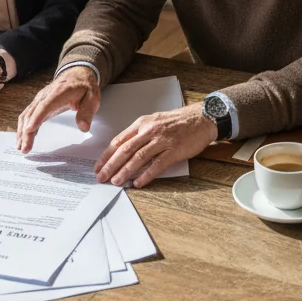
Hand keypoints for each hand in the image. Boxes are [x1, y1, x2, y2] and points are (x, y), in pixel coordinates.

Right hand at [16, 66, 99, 153]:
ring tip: (21, 147)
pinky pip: (28, 115)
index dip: (36, 118)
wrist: (77, 73)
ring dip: (22, 131)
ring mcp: (40, 99)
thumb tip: (83, 127)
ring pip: (26, 115)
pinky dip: (23, 127)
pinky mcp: (39, 103)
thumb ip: (87, 112)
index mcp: (59, 92)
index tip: (29, 130)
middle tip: (24, 148)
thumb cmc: (84, 86)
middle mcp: (45, 95)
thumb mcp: (92, 97)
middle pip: (32, 113)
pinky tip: (23, 138)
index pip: (45, 106)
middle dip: (26, 131)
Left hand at [94, 103, 215, 188]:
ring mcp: (162, 140)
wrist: (202, 118)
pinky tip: (138, 183)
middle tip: (101, 177)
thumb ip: (141, 133)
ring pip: (138, 157)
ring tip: (116, 181)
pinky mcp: (174, 150)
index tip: (98, 165)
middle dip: (111, 165)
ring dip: (125, 171)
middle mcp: (150, 130)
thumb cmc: (179, 121)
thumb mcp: (155, 121)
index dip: (107, 155)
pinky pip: (157, 164)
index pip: (119, 140)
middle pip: (125, 150)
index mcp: (142, 123)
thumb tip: (125, 150)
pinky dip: (146, 174)